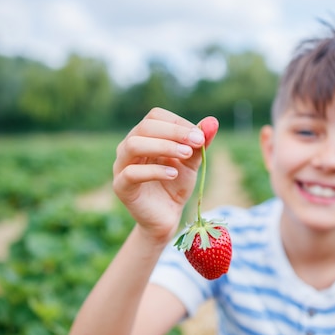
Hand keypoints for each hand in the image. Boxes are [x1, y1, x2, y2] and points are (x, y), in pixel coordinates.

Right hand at [113, 108, 218, 242]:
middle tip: (197, 142)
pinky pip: (131, 173)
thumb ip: (200, 143)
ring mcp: (121, 166)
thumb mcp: (191, 162)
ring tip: (186, 155)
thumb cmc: (176, 185)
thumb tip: (213, 121)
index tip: (200, 136)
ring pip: (133, 145)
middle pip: (145, 127)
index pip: (155, 116)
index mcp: (143, 137)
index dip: (178, 123)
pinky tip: (173, 174)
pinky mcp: (121, 187)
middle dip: (174, 132)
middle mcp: (128, 147)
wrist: (166, 217)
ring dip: (163, 146)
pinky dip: (155, 171)